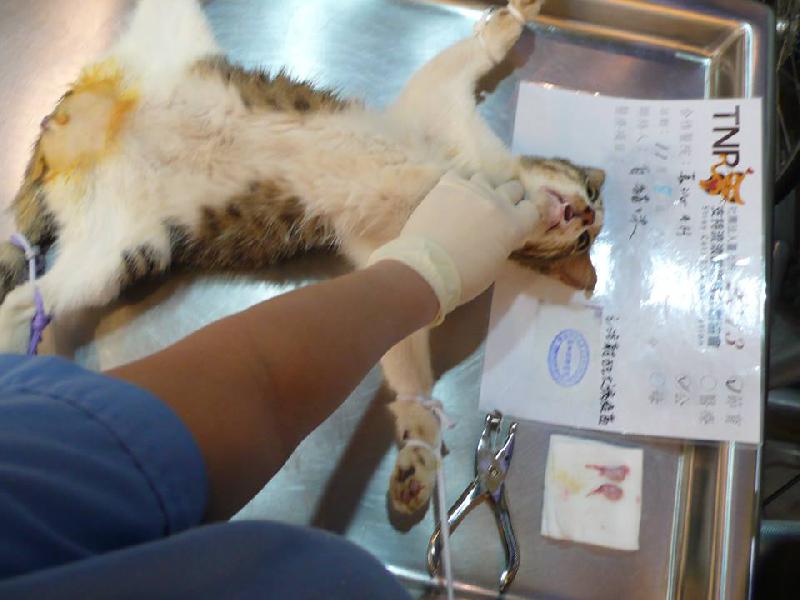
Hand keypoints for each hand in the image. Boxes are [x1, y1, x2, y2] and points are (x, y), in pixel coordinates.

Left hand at [368, 171, 538, 322]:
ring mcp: (473, 189)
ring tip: (470, 202)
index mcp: (514, 225)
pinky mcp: (448, 184)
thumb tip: (498, 233)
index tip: (518, 217)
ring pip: (486, 178)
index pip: (533, 208)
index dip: (525, 213)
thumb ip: (502, 241)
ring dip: (482, 189)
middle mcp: (498, 202)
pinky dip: (457, 185)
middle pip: (513, 187)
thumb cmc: (463, 278)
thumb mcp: (495, 263)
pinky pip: (459, 176)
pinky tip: (450, 197)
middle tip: (494, 211)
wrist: (426, 268)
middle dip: (507, 198)